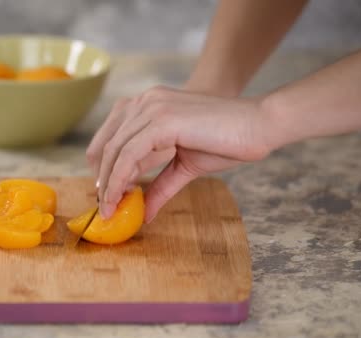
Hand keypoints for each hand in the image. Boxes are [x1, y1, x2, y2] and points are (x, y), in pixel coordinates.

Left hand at [87, 85, 270, 222]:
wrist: (259, 125)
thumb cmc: (226, 141)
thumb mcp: (183, 166)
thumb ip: (160, 184)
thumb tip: (144, 212)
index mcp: (148, 104)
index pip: (111, 134)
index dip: (102, 165)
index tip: (103, 191)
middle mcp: (146, 101)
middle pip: (107, 142)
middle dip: (101, 177)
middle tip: (103, 206)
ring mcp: (153, 107)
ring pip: (115, 149)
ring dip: (108, 183)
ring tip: (109, 208)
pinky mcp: (162, 120)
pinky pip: (129, 154)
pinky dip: (119, 179)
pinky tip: (119, 197)